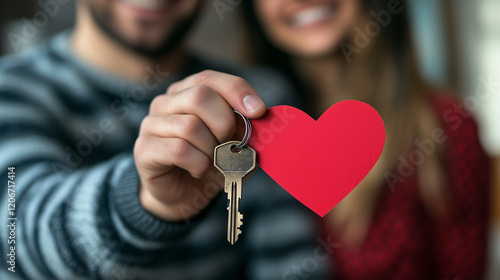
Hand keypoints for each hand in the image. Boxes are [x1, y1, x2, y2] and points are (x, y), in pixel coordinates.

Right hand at [134, 70, 265, 220]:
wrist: (182, 196)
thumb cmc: (208, 163)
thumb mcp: (233, 145)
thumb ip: (246, 130)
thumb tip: (260, 118)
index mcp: (187, 92)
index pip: (210, 78)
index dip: (237, 91)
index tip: (259, 111)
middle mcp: (165, 103)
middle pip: (199, 95)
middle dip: (224, 123)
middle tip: (227, 144)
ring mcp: (151, 124)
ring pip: (190, 125)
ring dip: (211, 149)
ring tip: (211, 161)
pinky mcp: (144, 149)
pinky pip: (179, 150)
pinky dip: (198, 163)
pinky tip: (198, 169)